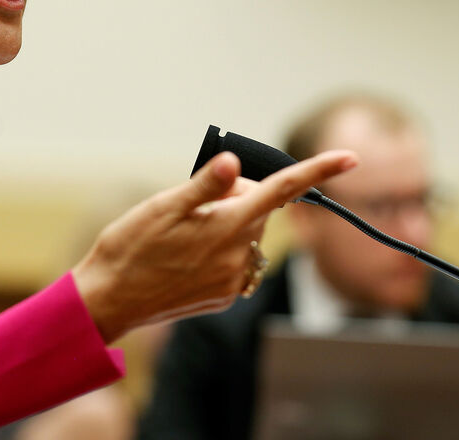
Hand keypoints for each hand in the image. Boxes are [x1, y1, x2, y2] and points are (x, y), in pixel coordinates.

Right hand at [70, 149, 357, 342]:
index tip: (350, 158)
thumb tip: (234, 163)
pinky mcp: (223, 298)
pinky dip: (218, 251)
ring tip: (180, 235)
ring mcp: (232, 281)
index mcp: (228, 226)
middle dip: (235, 197)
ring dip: (226, 226)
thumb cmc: (130, 246)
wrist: (108, 300)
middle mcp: (239, 256)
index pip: (282, 190)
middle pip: (257, 209)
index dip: (318, 171)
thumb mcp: (162, 206)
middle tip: (189, 203)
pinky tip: (184, 257)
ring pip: (246, 236)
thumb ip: (204, 186)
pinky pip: (234, 263)